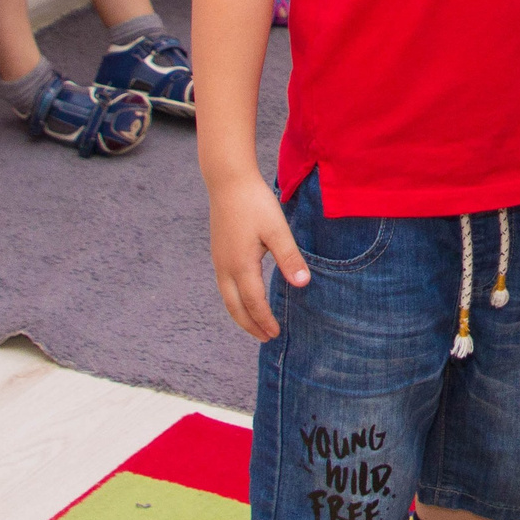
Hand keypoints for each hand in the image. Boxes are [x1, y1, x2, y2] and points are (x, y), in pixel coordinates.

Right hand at [208, 174, 307, 340]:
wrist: (228, 182)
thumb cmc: (255, 203)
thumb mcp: (277, 230)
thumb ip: (289, 258)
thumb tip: (302, 285)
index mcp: (241, 266)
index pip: (254, 303)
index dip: (265, 320)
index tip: (277, 333)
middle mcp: (225, 268)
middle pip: (235, 307)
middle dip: (250, 325)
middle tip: (266, 338)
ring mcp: (218, 260)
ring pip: (227, 297)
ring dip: (241, 314)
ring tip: (255, 324)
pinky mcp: (218, 252)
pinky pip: (224, 285)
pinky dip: (234, 300)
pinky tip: (244, 297)